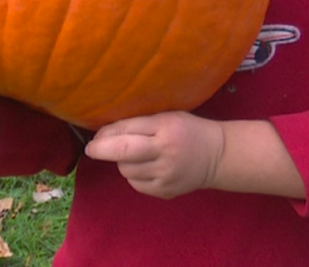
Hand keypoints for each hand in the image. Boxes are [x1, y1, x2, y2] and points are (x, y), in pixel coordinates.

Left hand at [84, 111, 223, 198]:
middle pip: (124, 152)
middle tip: (92, 149)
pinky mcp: (165, 191)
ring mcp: (165, 175)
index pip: (128, 129)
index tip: (95, 136)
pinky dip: (134, 175)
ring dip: (123, 162)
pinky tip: (145, 167)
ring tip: (134, 155)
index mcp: (166, 127)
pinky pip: (136, 183)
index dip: (107, 133)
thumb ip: (142, 122)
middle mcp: (165, 152)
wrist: (216, 156)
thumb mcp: (169, 117)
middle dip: (102, 150)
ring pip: (127, 170)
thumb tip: (106, 132)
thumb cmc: (188, 130)